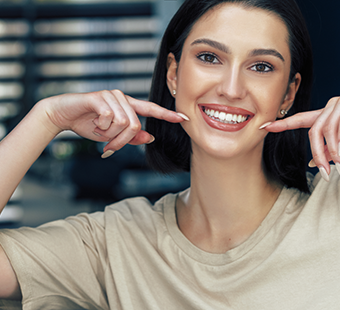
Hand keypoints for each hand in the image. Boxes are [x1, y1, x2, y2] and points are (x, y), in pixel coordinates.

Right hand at [42, 89, 186, 155]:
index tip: (184, 118)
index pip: (151, 110)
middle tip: (109, 147)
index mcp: (128, 106)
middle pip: (136, 126)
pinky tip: (93, 123)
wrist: (62, 115)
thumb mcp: (112, 135)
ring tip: (98, 131)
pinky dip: (101, 127)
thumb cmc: (88, 124)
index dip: (167, 115)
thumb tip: (150, 138)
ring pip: (124, 124)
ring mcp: (111, 96)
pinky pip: (109, 118)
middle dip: (122, 142)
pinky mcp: (99, 97)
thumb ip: (130, 137)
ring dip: (110, 135)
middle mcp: (122, 98)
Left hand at [263, 80, 339, 179]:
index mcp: (325, 116)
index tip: (263, 127)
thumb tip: (313, 164)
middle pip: (312, 132)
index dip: (281, 124)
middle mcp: (328, 107)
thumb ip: (331, 150)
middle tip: (324, 172)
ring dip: (331, 149)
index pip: (299, 120)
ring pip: (327, 128)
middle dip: (316, 154)